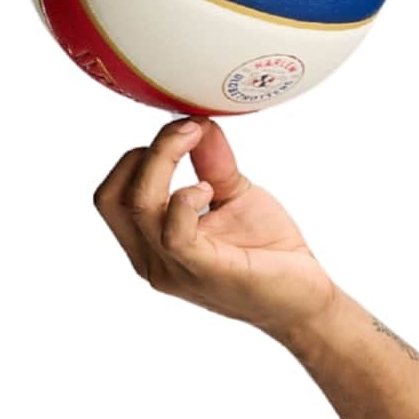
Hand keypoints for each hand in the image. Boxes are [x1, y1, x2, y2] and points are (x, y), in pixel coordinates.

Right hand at [93, 116, 340, 343]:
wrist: (306, 298)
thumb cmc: (268, 252)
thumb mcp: (234, 194)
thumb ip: (211, 161)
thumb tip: (198, 121)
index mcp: (150, 244)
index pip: (113, 195)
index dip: (138, 156)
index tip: (182, 131)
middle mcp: (153, 262)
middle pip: (113, 198)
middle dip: (147, 153)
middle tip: (187, 130)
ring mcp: (176, 271)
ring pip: (140, 206)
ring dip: (164, 161)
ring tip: (198, 145)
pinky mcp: (206, 272)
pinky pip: (174, 232)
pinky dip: (186, 198)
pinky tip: (210, 191)